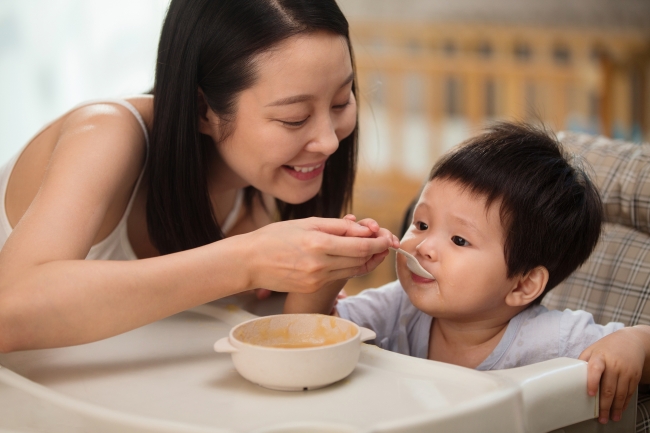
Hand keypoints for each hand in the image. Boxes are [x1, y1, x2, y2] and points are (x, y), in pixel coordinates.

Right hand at [245, 217, 394, 293]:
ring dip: (366, 260)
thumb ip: (337, 226)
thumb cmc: (275, 236)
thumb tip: (363, 230)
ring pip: (353, 270)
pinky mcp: (312, 288)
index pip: (361, 247)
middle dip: (376, 251)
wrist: (250, 262)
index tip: (387, 237)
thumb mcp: (306, 222)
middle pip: (361, 260)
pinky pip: (339, 277)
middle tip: (384, 242)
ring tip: (372, 249)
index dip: (379, 242)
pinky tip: (351, 259)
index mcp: (319, 243)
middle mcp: (320, 264)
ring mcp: (316, 279)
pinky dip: (349, 267)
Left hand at [579, 328, 644, 423]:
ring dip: (616, 408)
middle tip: (601, 416)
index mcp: (600, 357)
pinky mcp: (634, 376)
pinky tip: (620, 409)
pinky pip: (629, 392)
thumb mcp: (593, 349)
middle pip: (609, 387)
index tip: (590, 394)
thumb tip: (572, 375)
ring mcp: (626, 371)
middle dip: (604, 405)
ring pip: (620, 393)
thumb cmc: (608, 347)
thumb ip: (584, 361)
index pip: (595, 369)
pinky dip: (624, 403)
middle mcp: (614, 364)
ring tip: (611, 417)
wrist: (632, 341)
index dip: (592, 382)